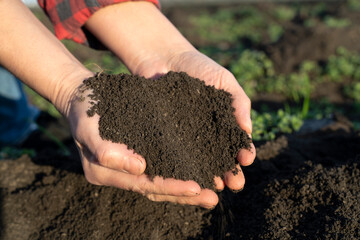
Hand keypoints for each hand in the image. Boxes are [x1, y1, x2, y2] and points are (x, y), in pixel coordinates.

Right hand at [66, 83, 217, 208]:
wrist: (81, 96)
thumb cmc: (83, 110)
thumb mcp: (88, 127)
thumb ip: (106, 151)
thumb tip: (139, 168)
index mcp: (106, 174)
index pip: (143, 185)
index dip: (170, 187)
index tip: (195, 188)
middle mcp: (121, 174)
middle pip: (156, 189)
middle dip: (185, 194)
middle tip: (212, 198)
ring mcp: (130, 165)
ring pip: (162, 180)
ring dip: (187, 187)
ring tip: (214, 188)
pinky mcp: (140, 151)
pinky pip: (163, 163)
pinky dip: (181, 167)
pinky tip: (201, 166)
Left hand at [133, 49, 255, 204]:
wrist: (165, 58)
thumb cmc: (199, 67)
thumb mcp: (224, 81)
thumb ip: (238, 102)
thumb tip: (248, 131)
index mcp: (223, 124)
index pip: (237, 144)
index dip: (244, 153)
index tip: (246, 160)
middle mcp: (206, 136)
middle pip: (220, 159)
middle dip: (228, 172)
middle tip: (233, 185)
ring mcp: (185, 139)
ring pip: (198, 162)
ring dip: (207, 176)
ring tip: (213, 186)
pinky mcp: (165, 138)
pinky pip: (173, 154)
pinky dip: (180, 166)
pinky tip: (185, 175)